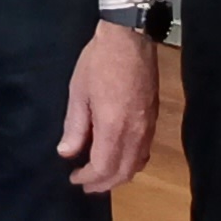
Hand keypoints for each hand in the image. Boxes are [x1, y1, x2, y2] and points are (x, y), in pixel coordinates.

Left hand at [58, 22, 158, 193]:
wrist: (130, 37)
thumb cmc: (99, 62)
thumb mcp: (78, 92)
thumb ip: (74, 126)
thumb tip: (67, 153)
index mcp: (114, 127)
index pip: (103, 168)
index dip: (88, 178)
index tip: (74, 178)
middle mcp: (136, 132)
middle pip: (123, 172)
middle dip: (104, 183)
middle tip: (85, 184)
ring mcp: (149, 126)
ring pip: (137, 164)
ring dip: (119, 175)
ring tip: (101, 174)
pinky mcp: (154, 117)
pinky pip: (145, 151)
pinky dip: (132, 162)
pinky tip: (119, 155)